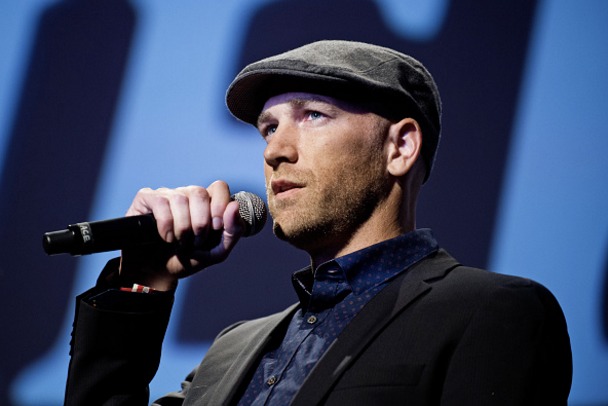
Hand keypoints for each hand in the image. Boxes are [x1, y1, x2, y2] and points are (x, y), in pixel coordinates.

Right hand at [119, 181, 242, 290]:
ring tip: (180, 242)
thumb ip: (233, 230)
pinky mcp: (146, 199)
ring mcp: (166, 195)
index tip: (216, 227)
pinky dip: (166, 225)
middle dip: (200, 222)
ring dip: (182, 227)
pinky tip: (166, 237)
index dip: (219, 206)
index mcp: (207, 203)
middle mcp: (187, 195)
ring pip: (180, 199)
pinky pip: (160, 202)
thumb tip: (234, 206)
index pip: (219, 187)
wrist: (160, 273)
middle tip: (196, 240)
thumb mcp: (217, 251)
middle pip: (199, 193)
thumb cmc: (189, 259)